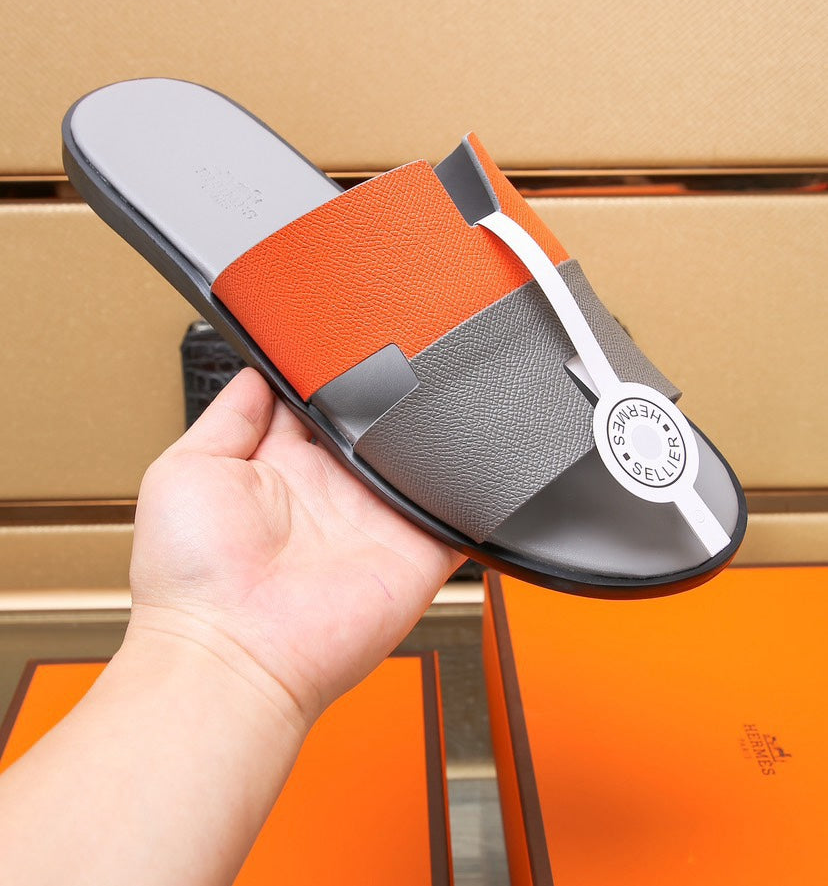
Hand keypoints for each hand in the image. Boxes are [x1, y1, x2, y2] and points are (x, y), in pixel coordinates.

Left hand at [128, 368, 462, 727]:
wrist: (229, 656)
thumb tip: (257, 370)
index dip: (330, 376)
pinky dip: (470, 489)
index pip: (318, 406)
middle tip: (391, 364)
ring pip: (418, 459)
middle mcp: (331, 492)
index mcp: (279, 467)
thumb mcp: (185, 469)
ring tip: (427, 399)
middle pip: (374, 425)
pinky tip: (470, 453)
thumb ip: (230, 416)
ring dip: (426, 432)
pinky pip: (458, 512)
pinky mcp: (416, 553)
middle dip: (385, 396)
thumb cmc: (191, 579)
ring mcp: (375, 521)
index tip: (340, 342)